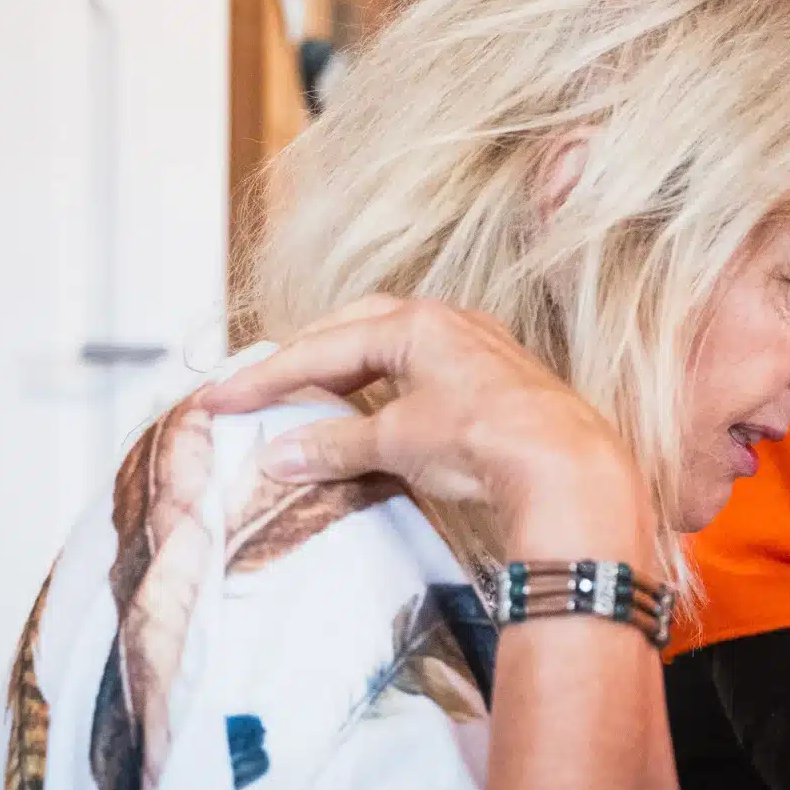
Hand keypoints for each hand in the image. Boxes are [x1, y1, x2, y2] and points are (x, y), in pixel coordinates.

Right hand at [199, 295, 655, 566]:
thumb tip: (278, 455)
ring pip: (395, 351)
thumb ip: (334, 444)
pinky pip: (426, 376)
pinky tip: (378, 417)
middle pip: (358, 330)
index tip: (222, 400)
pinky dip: (389, 392)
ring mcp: (479, 350)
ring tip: (312, 403)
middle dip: (308, 357)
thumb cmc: (486, 439)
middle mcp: (450, 324)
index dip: (266, 376)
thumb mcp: (396, 441)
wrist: (567, 467)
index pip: (322, 346)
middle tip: (265, 388)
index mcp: (417, 323)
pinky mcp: (499, 384)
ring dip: (351, 374)